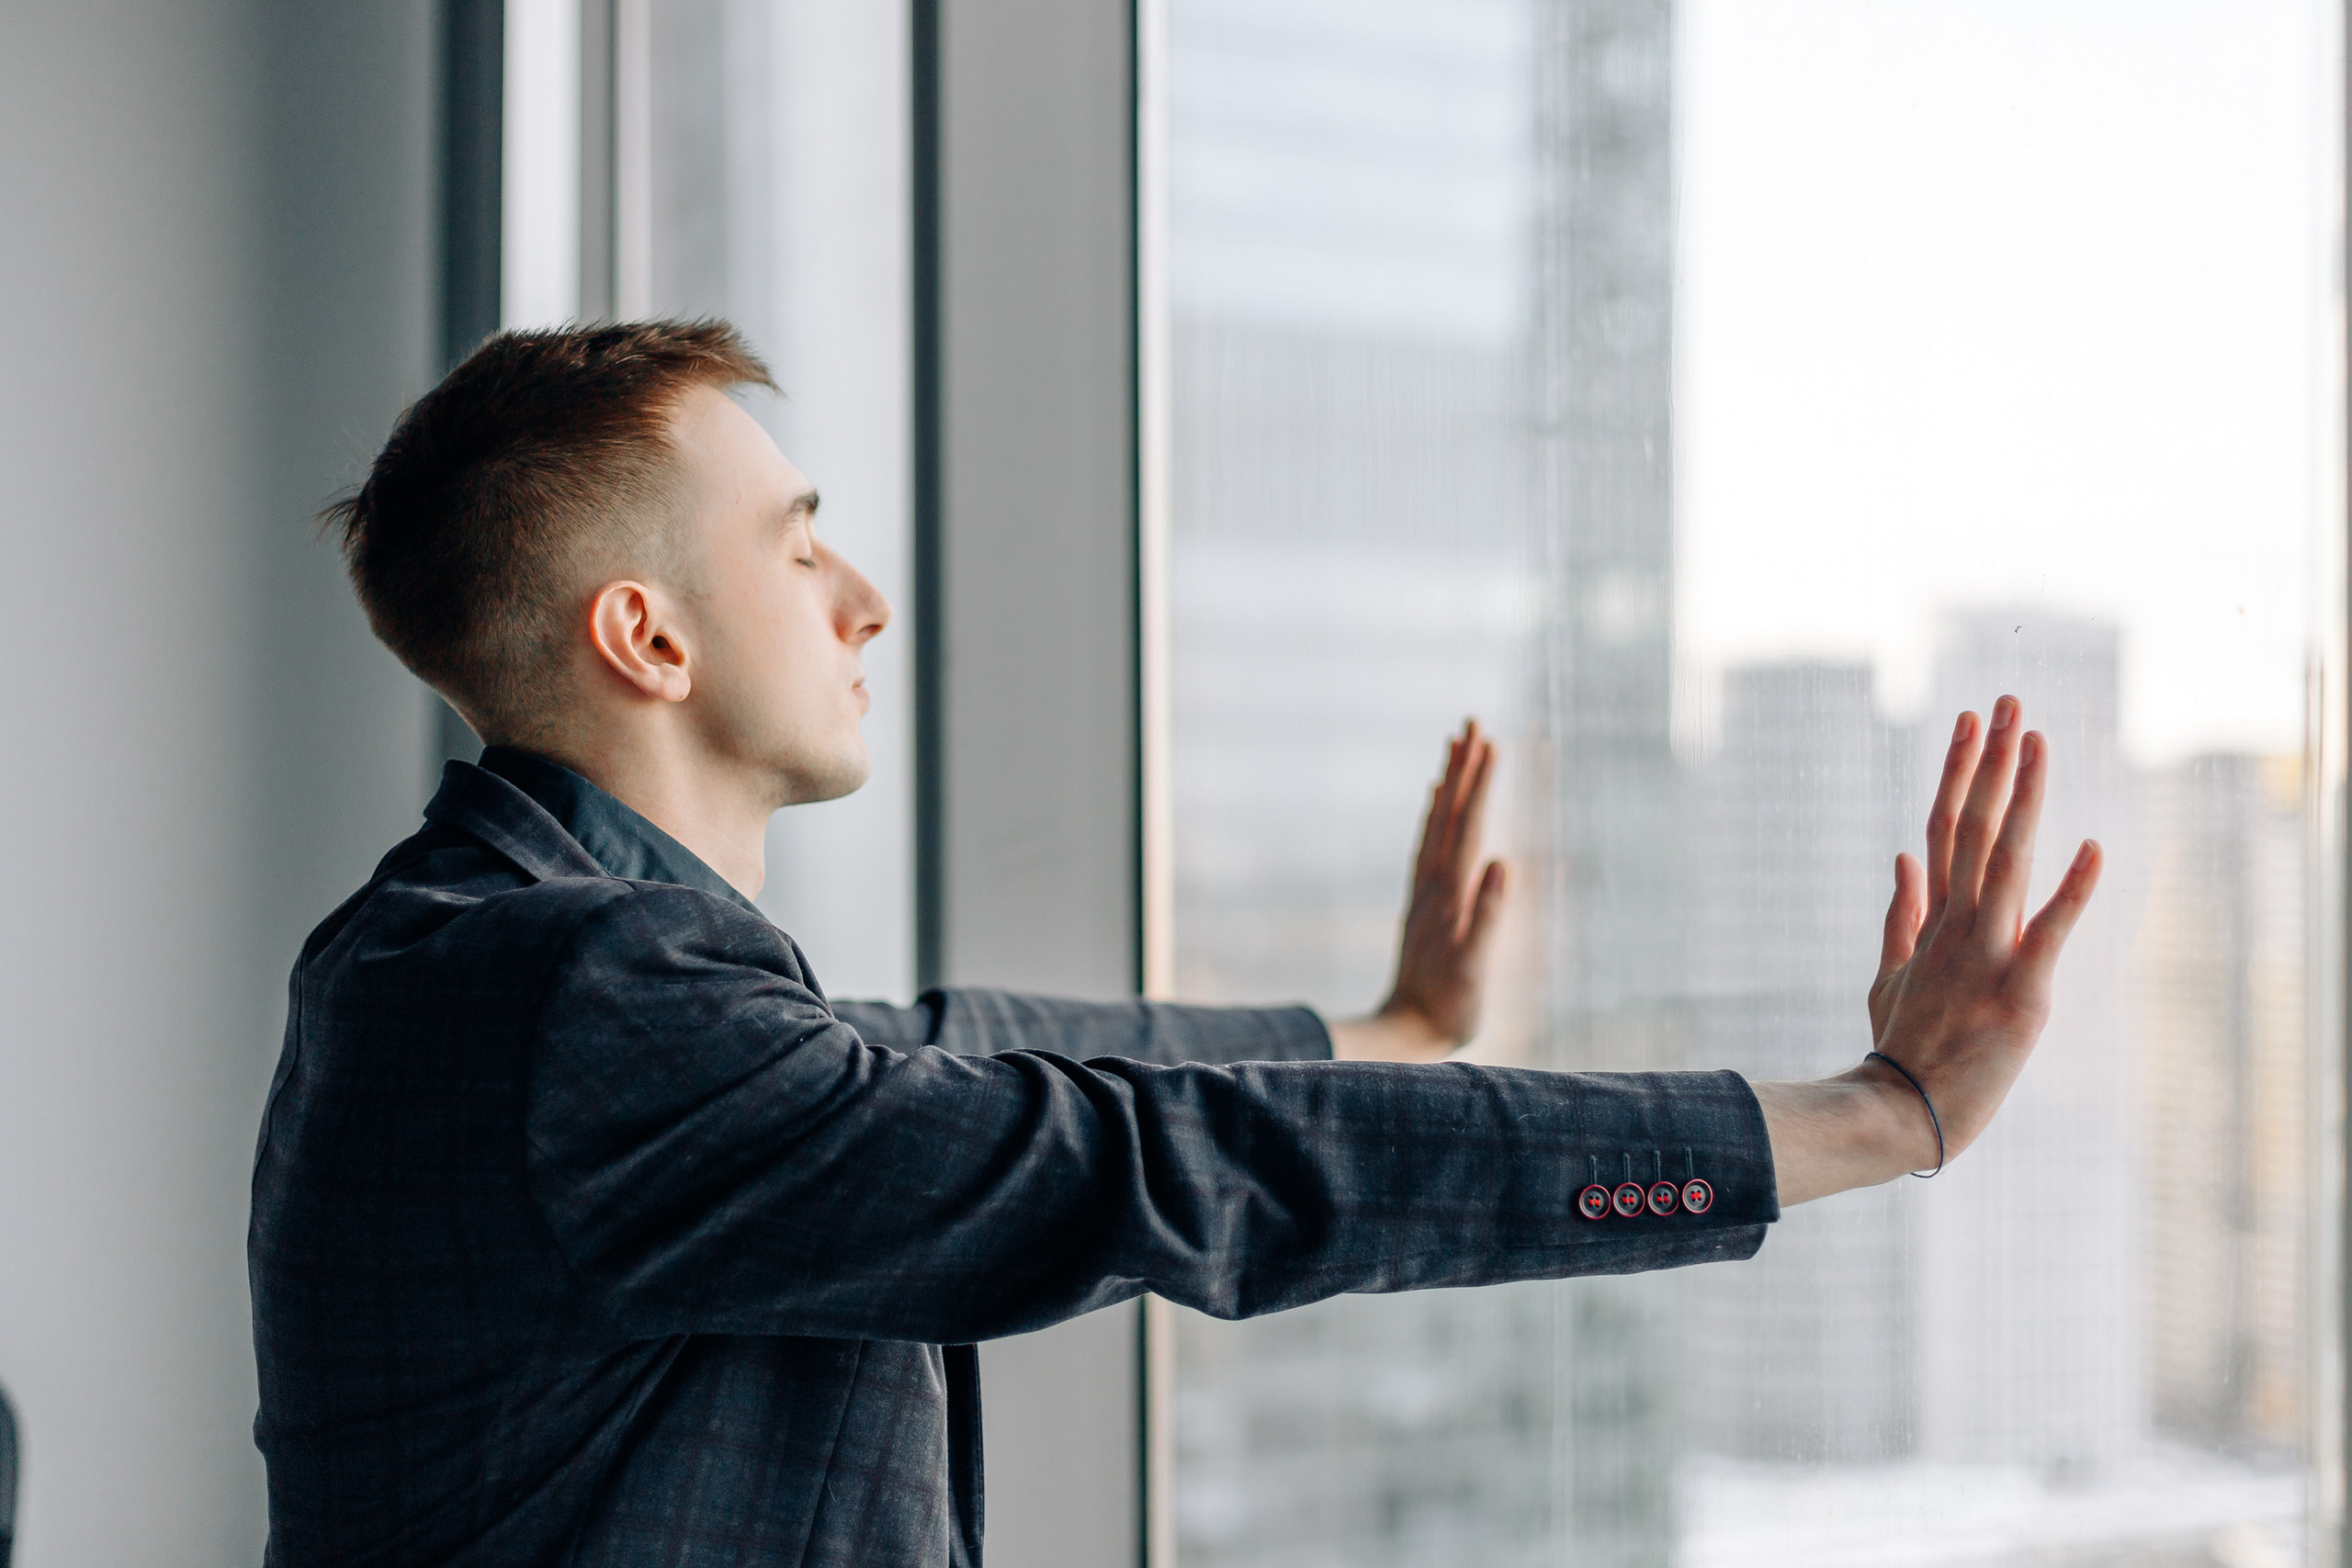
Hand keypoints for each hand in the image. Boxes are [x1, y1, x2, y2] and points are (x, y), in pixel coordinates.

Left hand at [1327, 721, 1509, 1062]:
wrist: (1405, 1032)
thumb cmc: (1449, 1007)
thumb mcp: (1475, 967)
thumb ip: (1488, 916)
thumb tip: (1503, 864)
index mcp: (1450, 894)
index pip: (1467, 826)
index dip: (1480, 785)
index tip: (1491, 742)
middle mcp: (1432, 885)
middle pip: (1448, 814)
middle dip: (1463, 768)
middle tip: (1472, 722)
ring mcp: (1424, 892)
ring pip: (1435, 824)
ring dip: (1448, 783)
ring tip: (1455, 745)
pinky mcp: (1421, 904)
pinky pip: (1426, 845)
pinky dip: (1433, 815)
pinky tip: (1435, 800)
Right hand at [1754, 695, 2102, 1203]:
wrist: (1901, 1110)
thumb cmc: (1901, 1048)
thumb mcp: (1888, 975)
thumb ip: (1901, 913)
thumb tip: (1904, 856)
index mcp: (1934, 918)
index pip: (1945, 826)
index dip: (1959, 770)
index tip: (1971, 721)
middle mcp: (1958, 923)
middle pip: (1973, 826)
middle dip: (1991, 761)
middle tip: (2006, 702)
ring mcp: (1986, 953)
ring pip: (2004, 859)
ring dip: (2022, 797)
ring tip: (2035, 741)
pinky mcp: (2020, 991)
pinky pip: (2049, 932)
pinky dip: (2073, 890)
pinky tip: (2094, 846)